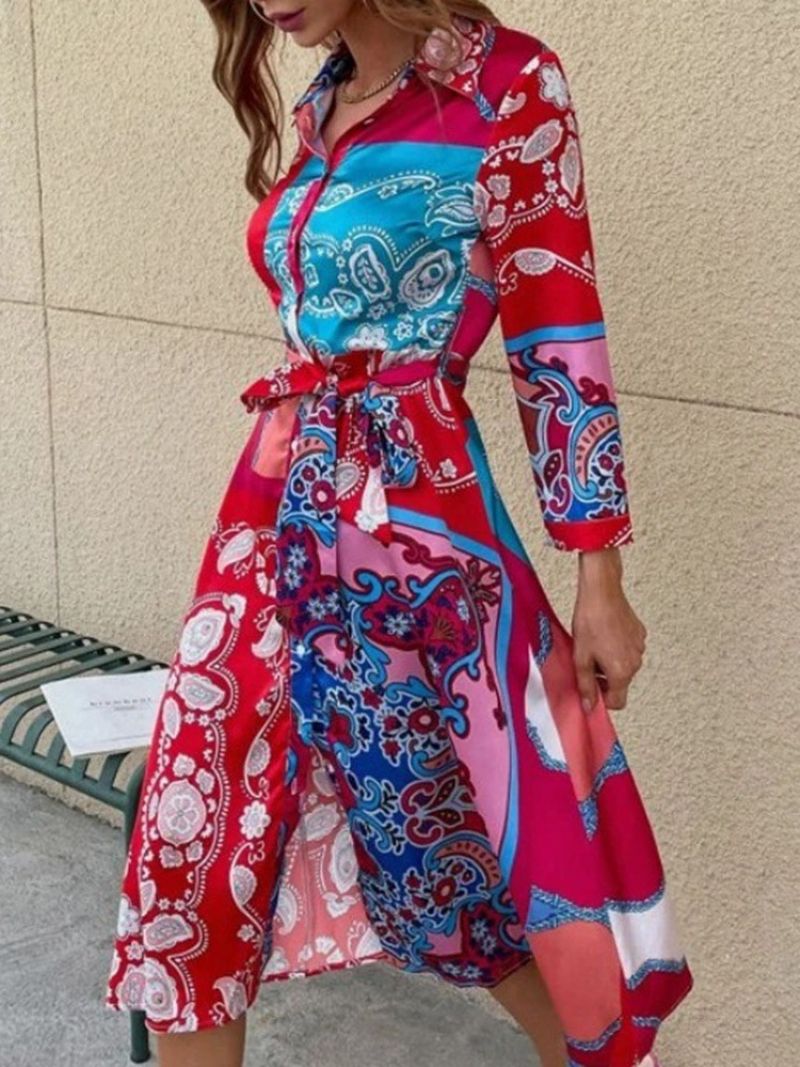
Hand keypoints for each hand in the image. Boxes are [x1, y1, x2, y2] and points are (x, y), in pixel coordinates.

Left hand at [571, 548, 646, 712]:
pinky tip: (605, 634)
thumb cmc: (589, 622)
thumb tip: (589, 707)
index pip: (617, 702)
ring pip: (624, 666)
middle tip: (587, 660)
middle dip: (604, 678)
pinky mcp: (640, 634)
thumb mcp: (580, 657)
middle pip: (620, 683)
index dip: (602, 699)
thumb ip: (585, 686)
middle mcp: (636, 662)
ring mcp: (640, 647)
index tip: (589, 688)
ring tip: (594, 644)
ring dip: (610, 662)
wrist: (601, 592)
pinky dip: (617, 648)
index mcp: (621, 672)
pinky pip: (628, 650)